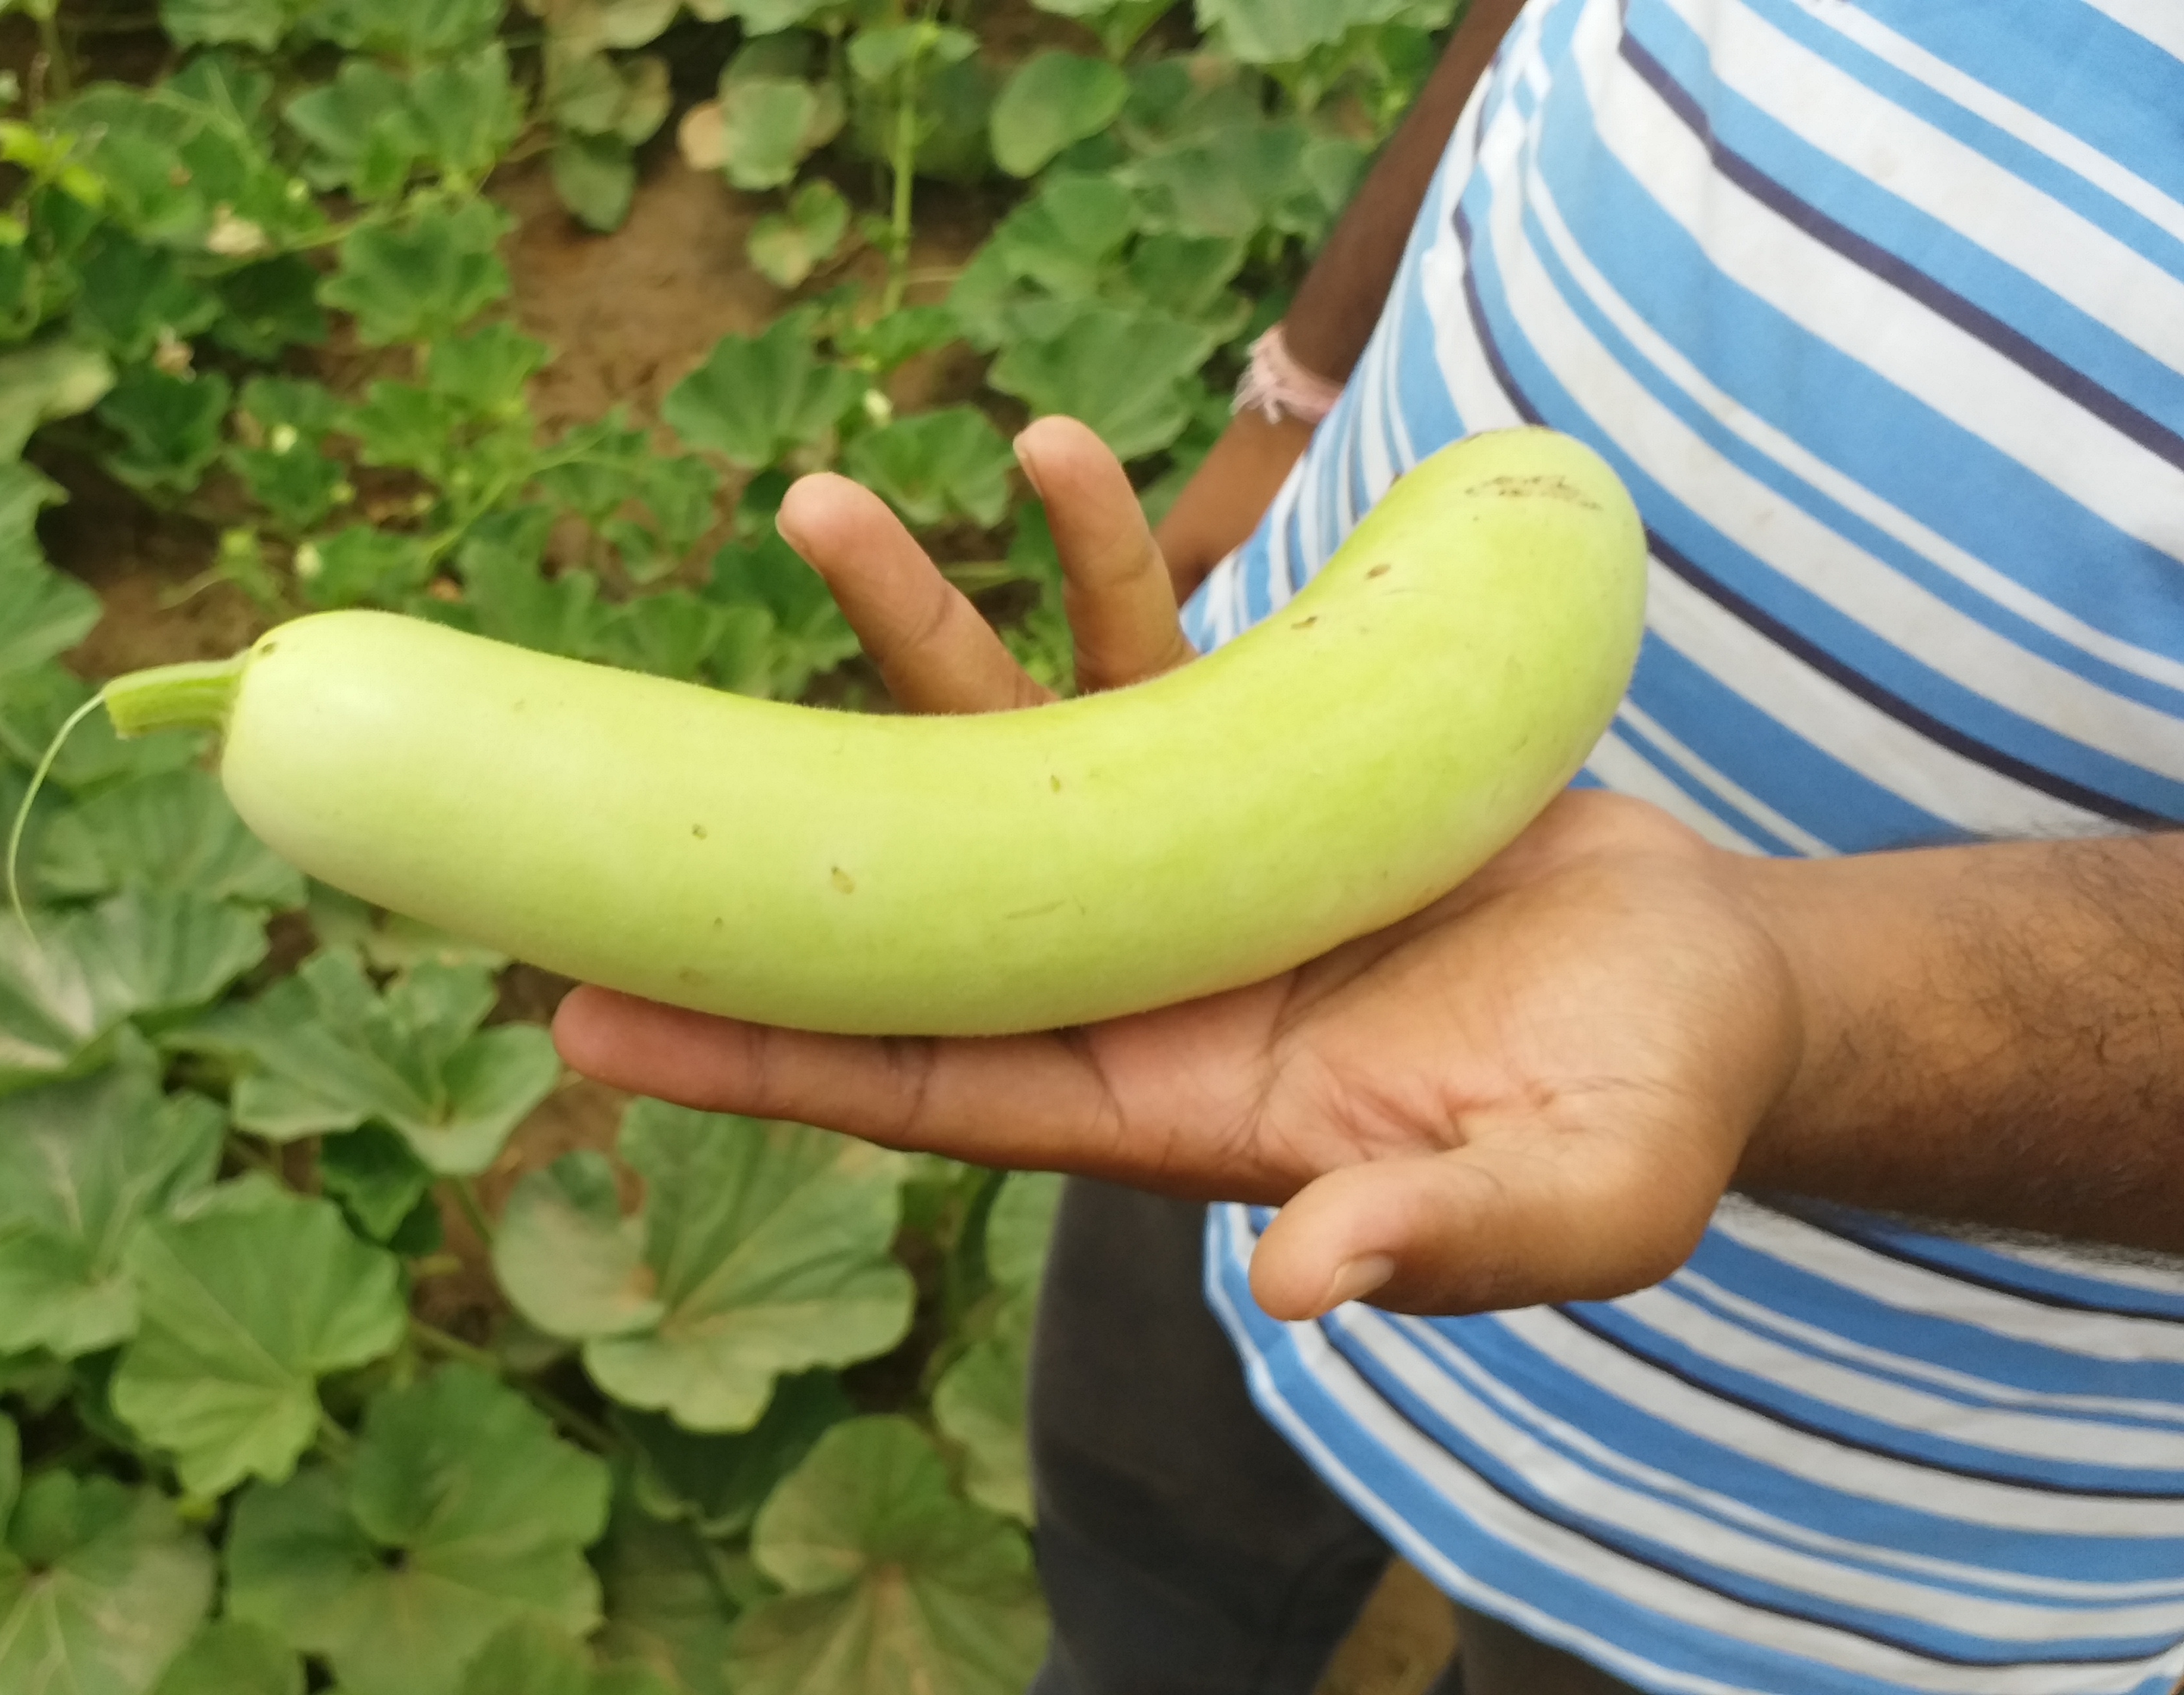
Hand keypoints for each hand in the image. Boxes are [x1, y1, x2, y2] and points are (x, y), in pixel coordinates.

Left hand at [551, 417, 1805, 1321]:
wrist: (1708, 985)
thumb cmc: (1642, 1113)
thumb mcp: (1579, 1196)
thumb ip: (1445, 1238)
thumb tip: (1298, 1282)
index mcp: (1161, 1108)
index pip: (916, 1089)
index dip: (755, 1056)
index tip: (585, 1016)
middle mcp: (1126, 982)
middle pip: (907, 900)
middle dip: (768, 828)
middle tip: (612, 751)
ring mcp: (1172, 864)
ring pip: (1000, 741)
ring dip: (911, 626)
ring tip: (821, 499)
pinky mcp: (1244, 760)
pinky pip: (1140, 651)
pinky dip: (1095, 557)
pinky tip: (1059, 457)